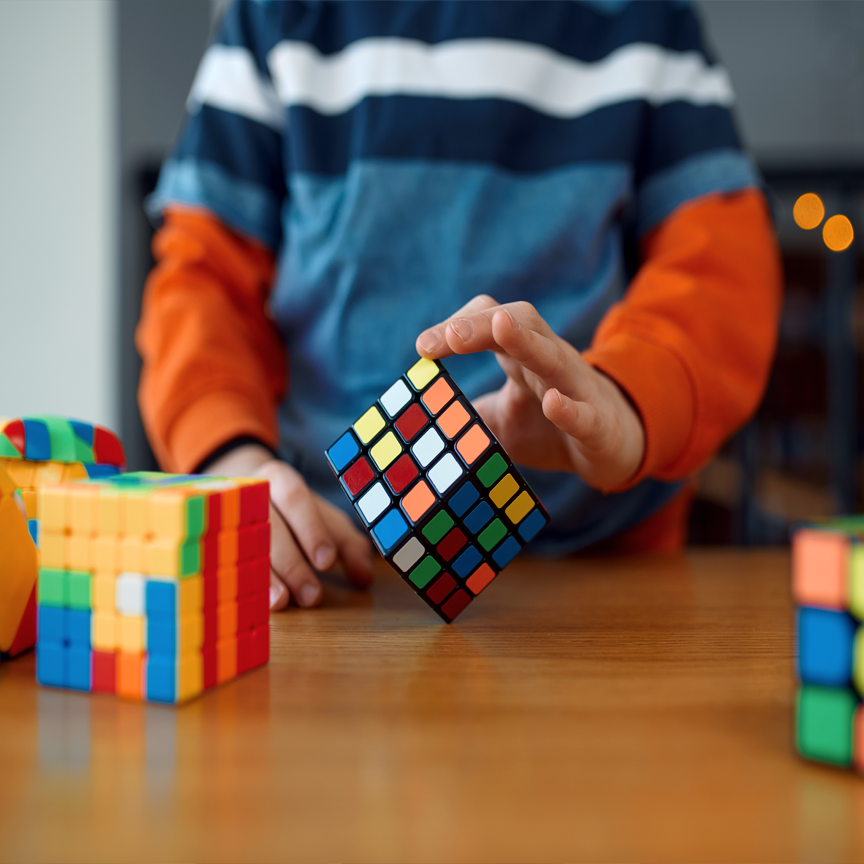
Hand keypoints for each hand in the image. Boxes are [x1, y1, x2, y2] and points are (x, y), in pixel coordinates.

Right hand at [204, 444, 373, 609]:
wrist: (235, 490)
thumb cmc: (291, 512)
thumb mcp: (324, 519)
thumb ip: (347, 545)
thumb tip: (364, 578)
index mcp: (280, 480)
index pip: (295, 498)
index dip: (310, 529)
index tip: (326, 561)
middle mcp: (248, 495)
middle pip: (269, 526)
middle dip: (292, 563)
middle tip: (312, 596)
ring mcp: (223, 517)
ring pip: (241, 546)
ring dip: (264, 577)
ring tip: (281, 603)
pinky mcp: (210, 540)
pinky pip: (221, 562)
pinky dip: (237, 583)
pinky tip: (251, 602)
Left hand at [416, 295, 645, 489]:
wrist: (613, 448)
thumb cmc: (550, 428)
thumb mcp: (499, 422)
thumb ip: (464, 418)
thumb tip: (418, 424)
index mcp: (522, 357)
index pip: (491, 322)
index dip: (457, 327)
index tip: (423, 348)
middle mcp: (550, 362)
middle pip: (521, 323)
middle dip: (483, 324)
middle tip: (448, 335)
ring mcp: (577, 390)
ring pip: (555, 356)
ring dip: (528, 341)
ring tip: (501, 329)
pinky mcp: (599, 425)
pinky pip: (587, 412)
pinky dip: (570, 408)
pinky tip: (552, 403)